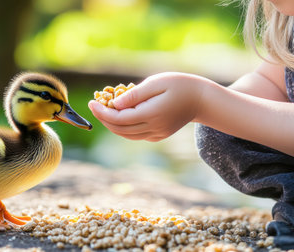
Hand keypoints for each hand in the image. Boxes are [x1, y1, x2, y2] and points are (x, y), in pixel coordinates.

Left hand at [88, 72, 207, 140]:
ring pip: (126, 135)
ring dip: (112, 124)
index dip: (102, 112)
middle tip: (94, 105)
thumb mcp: (156, 83)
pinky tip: (119, 115)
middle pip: (120, 129)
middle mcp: (153, 128)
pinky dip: (124, 128)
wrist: (201, 99)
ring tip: (103, 110)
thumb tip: (115, 103)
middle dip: (103, 118)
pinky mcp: (159, 135)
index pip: (119, 119)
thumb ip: (134, 95)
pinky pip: (136, 135)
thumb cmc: (179, 85)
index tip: (91, 102)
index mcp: (152, 114)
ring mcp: (157, 134)